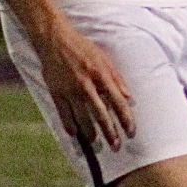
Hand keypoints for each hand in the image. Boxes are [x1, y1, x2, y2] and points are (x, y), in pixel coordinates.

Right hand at [33, 17, 135, 150]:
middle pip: (101, 114)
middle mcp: (87, 85)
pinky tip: (75, 134)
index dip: (126, 119)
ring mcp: (70, 90)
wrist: (55, 40)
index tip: (131, 132)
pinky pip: (63, 113)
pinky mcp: (56, 92)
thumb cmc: (83, 48)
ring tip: (97, 143)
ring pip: (82, 117)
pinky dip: (69, 125)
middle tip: (116, 146)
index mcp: (102, 76)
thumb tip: (129, 97)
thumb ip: (117, 79)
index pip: (118, 103)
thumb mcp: (105, 59)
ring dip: (91, 132)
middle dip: (110, 132)